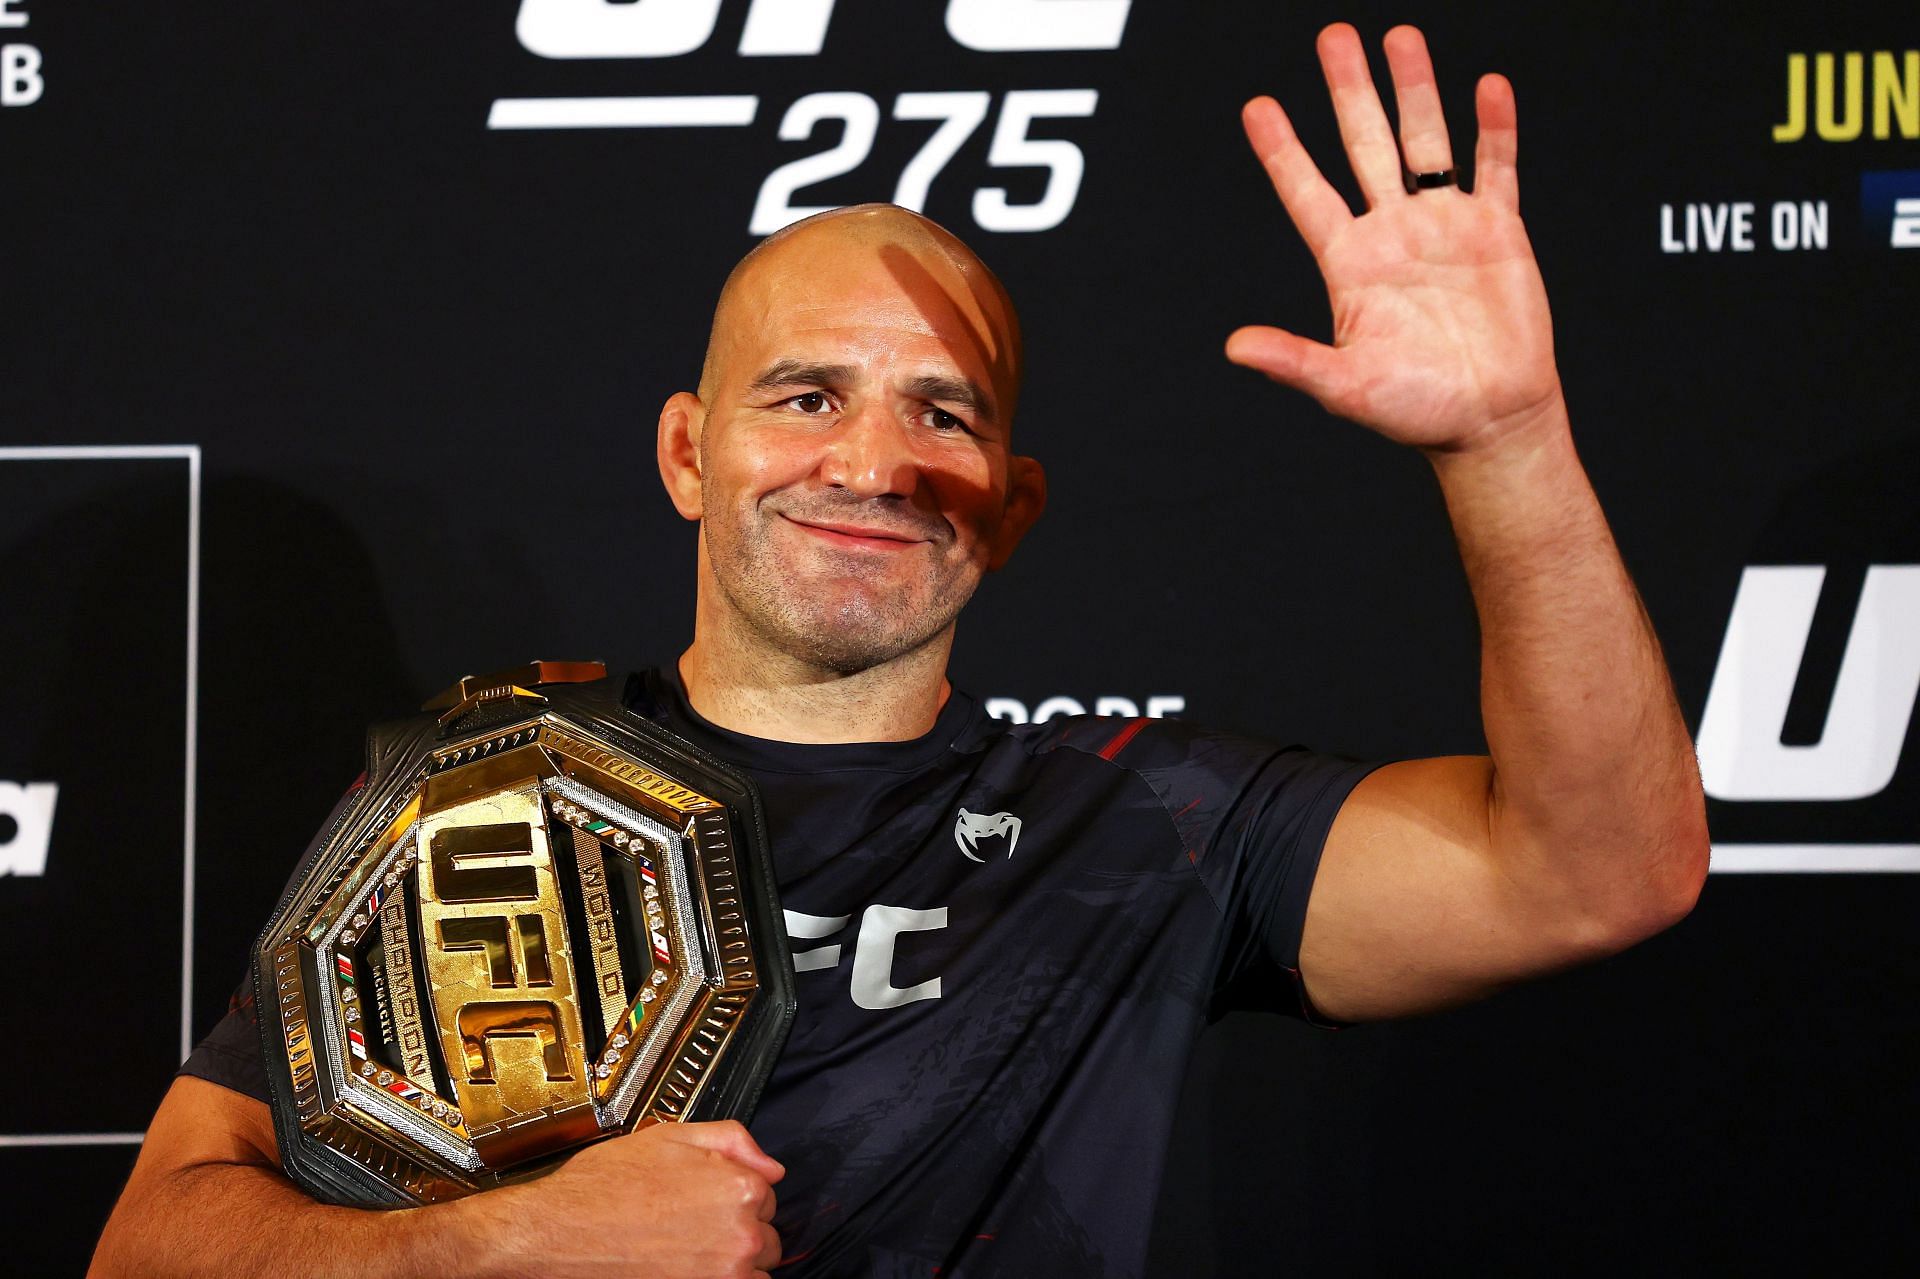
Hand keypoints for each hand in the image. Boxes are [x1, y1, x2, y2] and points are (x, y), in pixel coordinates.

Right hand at [472, 1119, 784, 1277]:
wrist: (558, 1231)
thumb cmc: (603, 1189)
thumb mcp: (670, 1137)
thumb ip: (732, 1141)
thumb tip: (770, 1164)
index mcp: (738, 1187)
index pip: (768, 1194)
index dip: (736, 1193)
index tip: (711, 1197)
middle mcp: (739, 1235)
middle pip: (766, 1236)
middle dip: (738, 1228)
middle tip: (695, 1224)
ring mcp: (724, 1274)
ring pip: (754, 1270)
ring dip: (732, 1261)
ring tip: (687, 1248)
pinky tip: (684, 1267)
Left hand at [1227, 24, 1563, 454]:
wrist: (1491, 421)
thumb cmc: (1416, 411)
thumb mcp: (1345, 388)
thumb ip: (1293, 362)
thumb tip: (1234, 348)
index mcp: (1350, 264)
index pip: (1307, 193)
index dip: (1282, 150)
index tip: (1257, 106)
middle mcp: (1392, 234)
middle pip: (1365, 146)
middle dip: (1349, 91)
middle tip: (1334, 37)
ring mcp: (1445, 227)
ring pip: (1426, 142)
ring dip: (1414, 90)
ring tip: (1400, 37)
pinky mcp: (1498, 231)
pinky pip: (1495, 167)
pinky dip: (1494, 129)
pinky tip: (1486, 87)